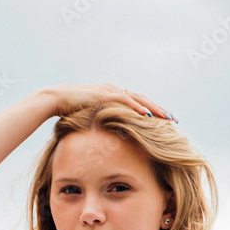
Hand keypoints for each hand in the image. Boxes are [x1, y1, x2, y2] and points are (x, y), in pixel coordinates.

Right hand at [41, 83, 175, 121]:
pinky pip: (124, 101)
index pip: (137, 103)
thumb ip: (100, 123)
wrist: (55, 99)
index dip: (152, 111)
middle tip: (173, 119)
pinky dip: (137, 108)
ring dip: (153, 108)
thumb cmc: (69, 111)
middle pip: (142, 100)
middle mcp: (114, 91)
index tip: (164, 121)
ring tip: (166, 117)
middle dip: (159, 109)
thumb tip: (105, 138)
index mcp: (113, 97)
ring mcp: (110, 91)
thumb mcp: (89, 119)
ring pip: (137, 99)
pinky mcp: (103, 95)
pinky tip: (147, 116)